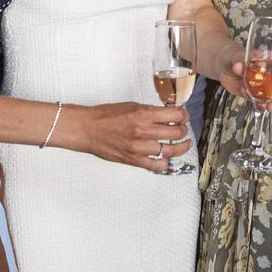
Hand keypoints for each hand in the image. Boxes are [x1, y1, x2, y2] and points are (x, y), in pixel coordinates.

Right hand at [66, 102, 192, 171]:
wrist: (88, 129)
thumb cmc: (106, 116)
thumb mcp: (132, 106)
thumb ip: (151, 112)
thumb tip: (169, 114)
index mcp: (143, 114)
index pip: (175, 115)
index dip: (184, 115)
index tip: (184, 116)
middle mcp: (143, 131)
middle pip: (176, 133)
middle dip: (183, 129)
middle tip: (183, 128)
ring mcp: (138, 147)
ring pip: (170, 150)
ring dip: (180, 147)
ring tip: (183, 144)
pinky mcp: (133, 160)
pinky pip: (156, 165)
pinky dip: (166, 163)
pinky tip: (168, 158)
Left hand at [212, 41, 271, 111]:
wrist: (223, 65)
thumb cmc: (234, 55)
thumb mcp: (237, 55)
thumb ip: (238, 60)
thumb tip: (238, 66)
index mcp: (271, 60)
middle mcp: (271, 73)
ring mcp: (264, 85)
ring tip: (271, 107)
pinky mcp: (255, 95)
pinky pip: (260, 101)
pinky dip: (260, 104)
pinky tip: (257, 105)